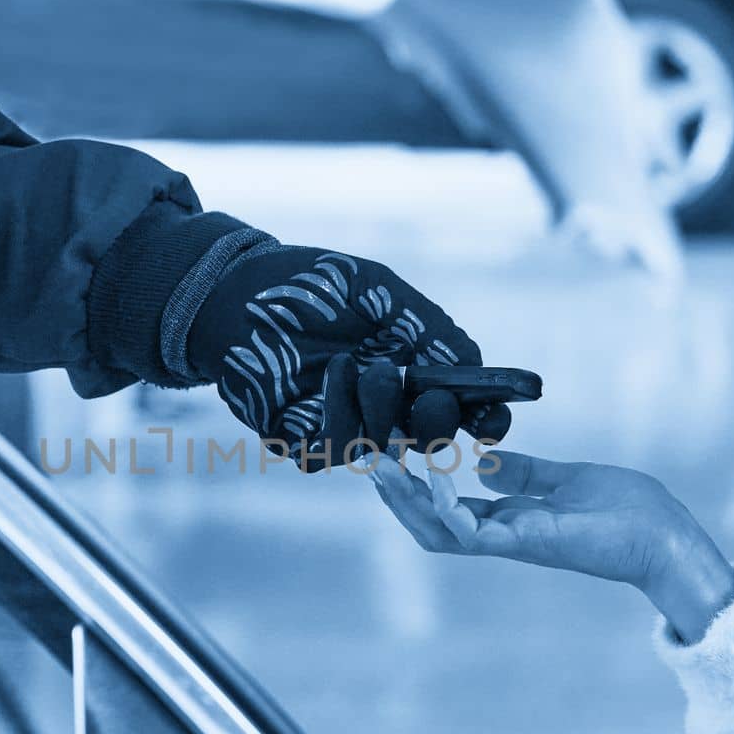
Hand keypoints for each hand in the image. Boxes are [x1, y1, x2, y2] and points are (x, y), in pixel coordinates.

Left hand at [187, 248, 511, 468]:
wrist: (238, 288)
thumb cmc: (311, 285)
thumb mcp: (380, 292)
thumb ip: (427, 326)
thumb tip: (473, 364)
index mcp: (415, 374)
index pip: (464, 412)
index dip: (486, 421)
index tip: (495, 419)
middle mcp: (385, 409)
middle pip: (431, 440)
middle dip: (437, 423)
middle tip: (431, 396)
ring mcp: (344, 428)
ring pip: (384, 448)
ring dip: (383, 411)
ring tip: (365, 365)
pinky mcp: (301, 441)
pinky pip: (334, 448)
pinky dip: (340, 414)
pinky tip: (334, 372)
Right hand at [370, 451, 733, 640]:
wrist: (667, 536)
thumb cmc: (630, 510)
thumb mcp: (568, 480)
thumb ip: (526, 475)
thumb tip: (486, 461)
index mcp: (511, 521)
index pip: (446, 509)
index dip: (413, 486)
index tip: (388, 454)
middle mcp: (504, 537)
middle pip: (429, 525)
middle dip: (395, 497)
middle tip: (365, 460)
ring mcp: (513, 543)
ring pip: (439, 534)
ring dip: (407, 503)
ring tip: (383, 467)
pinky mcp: (529, 544)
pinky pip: (473, 533)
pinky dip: (447, 506)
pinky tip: (432, 476)